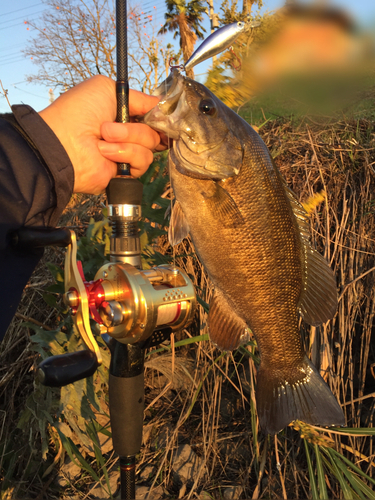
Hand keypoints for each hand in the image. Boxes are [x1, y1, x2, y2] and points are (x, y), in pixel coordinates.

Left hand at [39, 75, 163, 194]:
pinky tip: (105, 153)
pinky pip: (142, 162)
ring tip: (102, 139)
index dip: (158, 117)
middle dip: (135, 128)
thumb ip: (138, 97)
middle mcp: (127, 135)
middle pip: (155, 132)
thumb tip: (160, 105)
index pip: (152, 117)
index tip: (158, 116)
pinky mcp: (126, 172)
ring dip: (128, 140)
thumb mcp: (108, 89)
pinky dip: (126, 155)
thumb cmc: (79, 112)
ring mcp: (126, 154)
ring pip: (150, 147)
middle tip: (108, 127)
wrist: (64, 144)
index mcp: (123, 115)